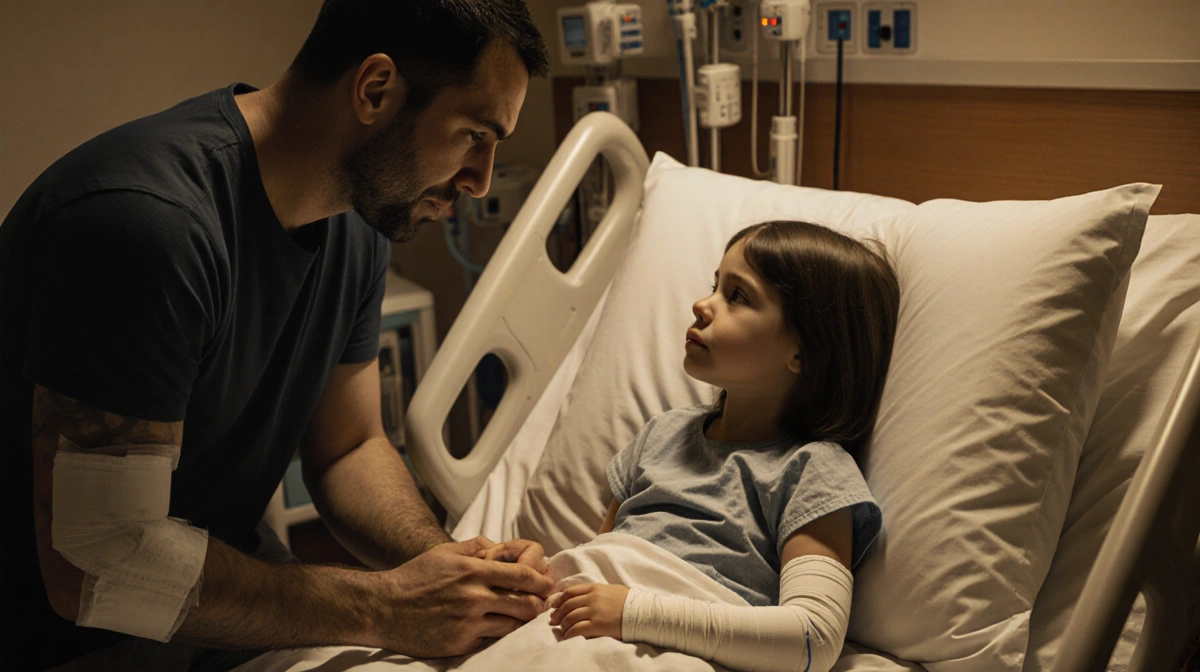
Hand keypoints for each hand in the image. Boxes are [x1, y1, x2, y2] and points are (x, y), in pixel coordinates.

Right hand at [370, 536, 556, 656]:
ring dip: (523, 621)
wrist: (384, 608)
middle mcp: (473, 596)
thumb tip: (501, 546)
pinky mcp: (461, 643)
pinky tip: (502, 629)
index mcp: (472, 570)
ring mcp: (468, 622)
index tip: (547, 583)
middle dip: (540, 603)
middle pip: (525, 603)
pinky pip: (493, 640)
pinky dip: (501, 634)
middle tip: (543, 603)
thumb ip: (476, 547)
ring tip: (526, 617)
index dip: (541, 580)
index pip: (522, 575)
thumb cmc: (415, 577)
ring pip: (513, 625)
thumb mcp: (444, 553)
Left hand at [548, 583, 629, 640]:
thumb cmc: (628, 601)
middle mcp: (592, 598)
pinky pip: (576, 629)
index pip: (570, 592)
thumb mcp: (611, 590)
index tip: (555, 607)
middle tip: (553, 621)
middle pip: (567, 605)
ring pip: (569, 617)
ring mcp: (594, 611)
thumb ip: (596, 592)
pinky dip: (569, 634)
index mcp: (594, 588)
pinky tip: (568, 637)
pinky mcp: (597, 625)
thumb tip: (583, 597)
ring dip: (563, 625)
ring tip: (562, 630)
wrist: (641, 612)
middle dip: (557, 614)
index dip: (559, 600)